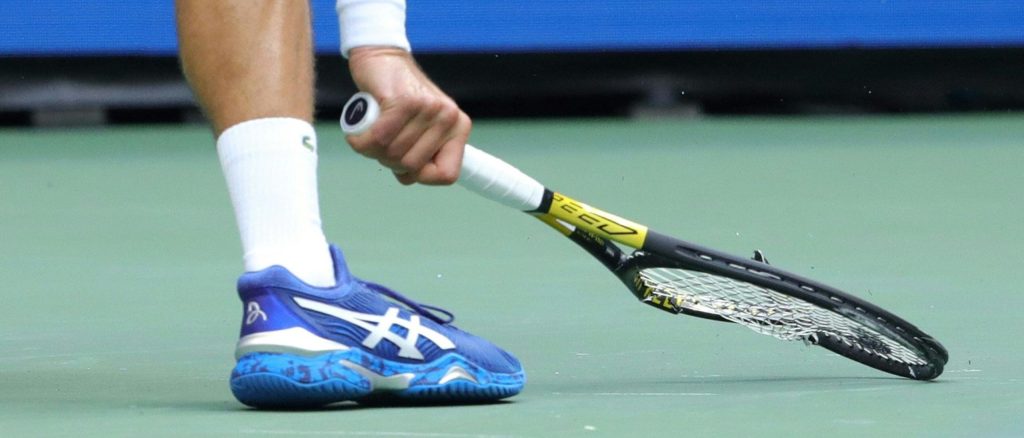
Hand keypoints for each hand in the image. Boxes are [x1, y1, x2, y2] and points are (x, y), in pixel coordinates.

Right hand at [345, 47, 470, 184]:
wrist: (383, 57)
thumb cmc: (398, 97)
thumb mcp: (421, 126)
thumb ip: (422, 151)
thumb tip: (411, 177)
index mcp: (458, 127)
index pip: (447, 174)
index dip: (420, 177)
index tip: (405, 167)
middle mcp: (448, 117)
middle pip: (412, 166)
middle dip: (389, 162)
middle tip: (380, 145)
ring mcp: (427, 108)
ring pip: (393, 153)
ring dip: (373, 150)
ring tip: (370, 134)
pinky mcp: (403, 101)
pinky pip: (378, 139)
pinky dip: (362, 141)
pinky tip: (358, 133)